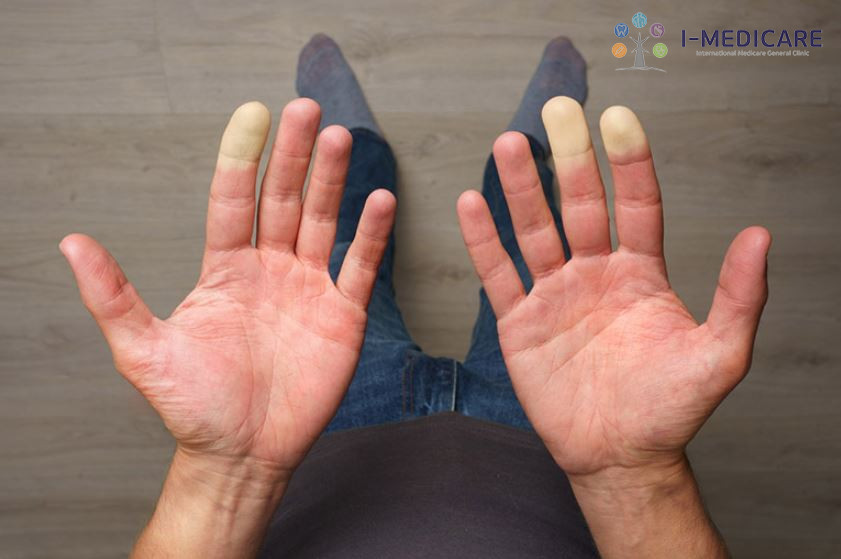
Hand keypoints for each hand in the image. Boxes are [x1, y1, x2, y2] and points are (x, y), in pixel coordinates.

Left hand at [61, 99, 395, 477]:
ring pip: (322, 221)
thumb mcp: (143, 351)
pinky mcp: (342, 315)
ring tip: (340, 139)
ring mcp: (308, 288)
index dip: (242, 157)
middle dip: (294, 155)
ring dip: (331, 181)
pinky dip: (371, 235)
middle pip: (283, 199)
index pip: (233, 200)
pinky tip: (380, 200)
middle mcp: (269, 268)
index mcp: (224, 269)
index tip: (253, 113)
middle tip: (306, 110)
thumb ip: (113, 296)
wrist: (242, 452)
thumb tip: (71, 243)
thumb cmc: (194, 405)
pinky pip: (359, 267)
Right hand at [458, 97, 768, 480]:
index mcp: (641, 274)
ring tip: (509, 143)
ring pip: (534, 231)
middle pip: (580, 205)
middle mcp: (595, 274)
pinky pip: (498, 275)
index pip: (636, 205)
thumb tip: (760, 235)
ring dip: (522, 188)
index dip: (628, 162)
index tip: (617, 119)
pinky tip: (471, 203)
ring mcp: (554, 295)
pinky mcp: (520, 323)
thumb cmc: (670, 409)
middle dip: (569, 157)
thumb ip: (738, 296)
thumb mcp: (719, 354)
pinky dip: (483, 241)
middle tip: (557, 110)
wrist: (619, 455)